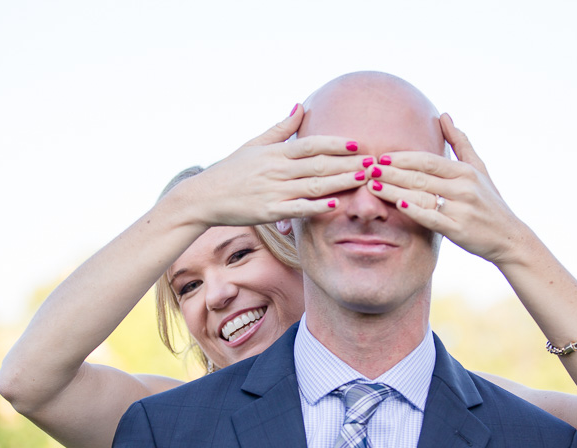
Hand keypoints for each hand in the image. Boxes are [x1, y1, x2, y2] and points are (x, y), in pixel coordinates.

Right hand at [162, 104, 366, 229]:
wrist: (203, 197)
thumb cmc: (230, 170)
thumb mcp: (254, 144)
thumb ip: (281, 128)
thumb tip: (300, 105)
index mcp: (275, 152)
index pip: (310, 145)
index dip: (335, 143)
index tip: (356, 143)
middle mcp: (276, 170)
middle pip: (318, 165)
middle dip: (347, 164)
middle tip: (372, 162)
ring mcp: (273, 191)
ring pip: (313, 185)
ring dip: (340, 182)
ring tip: (363, 179)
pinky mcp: (269, 212)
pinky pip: (297, 208)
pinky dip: (317, 206)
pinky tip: (335, 203)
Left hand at [364, 114, 526, 264]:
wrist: (509, 237)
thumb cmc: (490, 202)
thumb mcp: (479, 169)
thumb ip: (460, 143)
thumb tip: (444, 115)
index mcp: (466, 171)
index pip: (428, 161)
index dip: (403, 158)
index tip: (381, 156)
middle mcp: (464, 187)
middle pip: (420, 177)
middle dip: (392, 172)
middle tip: (368, 168)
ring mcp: (461, 209)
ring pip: (422, 196)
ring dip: (394, 190)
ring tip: (372, 186)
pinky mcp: (459, 229)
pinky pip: (432, 218)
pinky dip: (415, 211)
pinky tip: (398, 205)